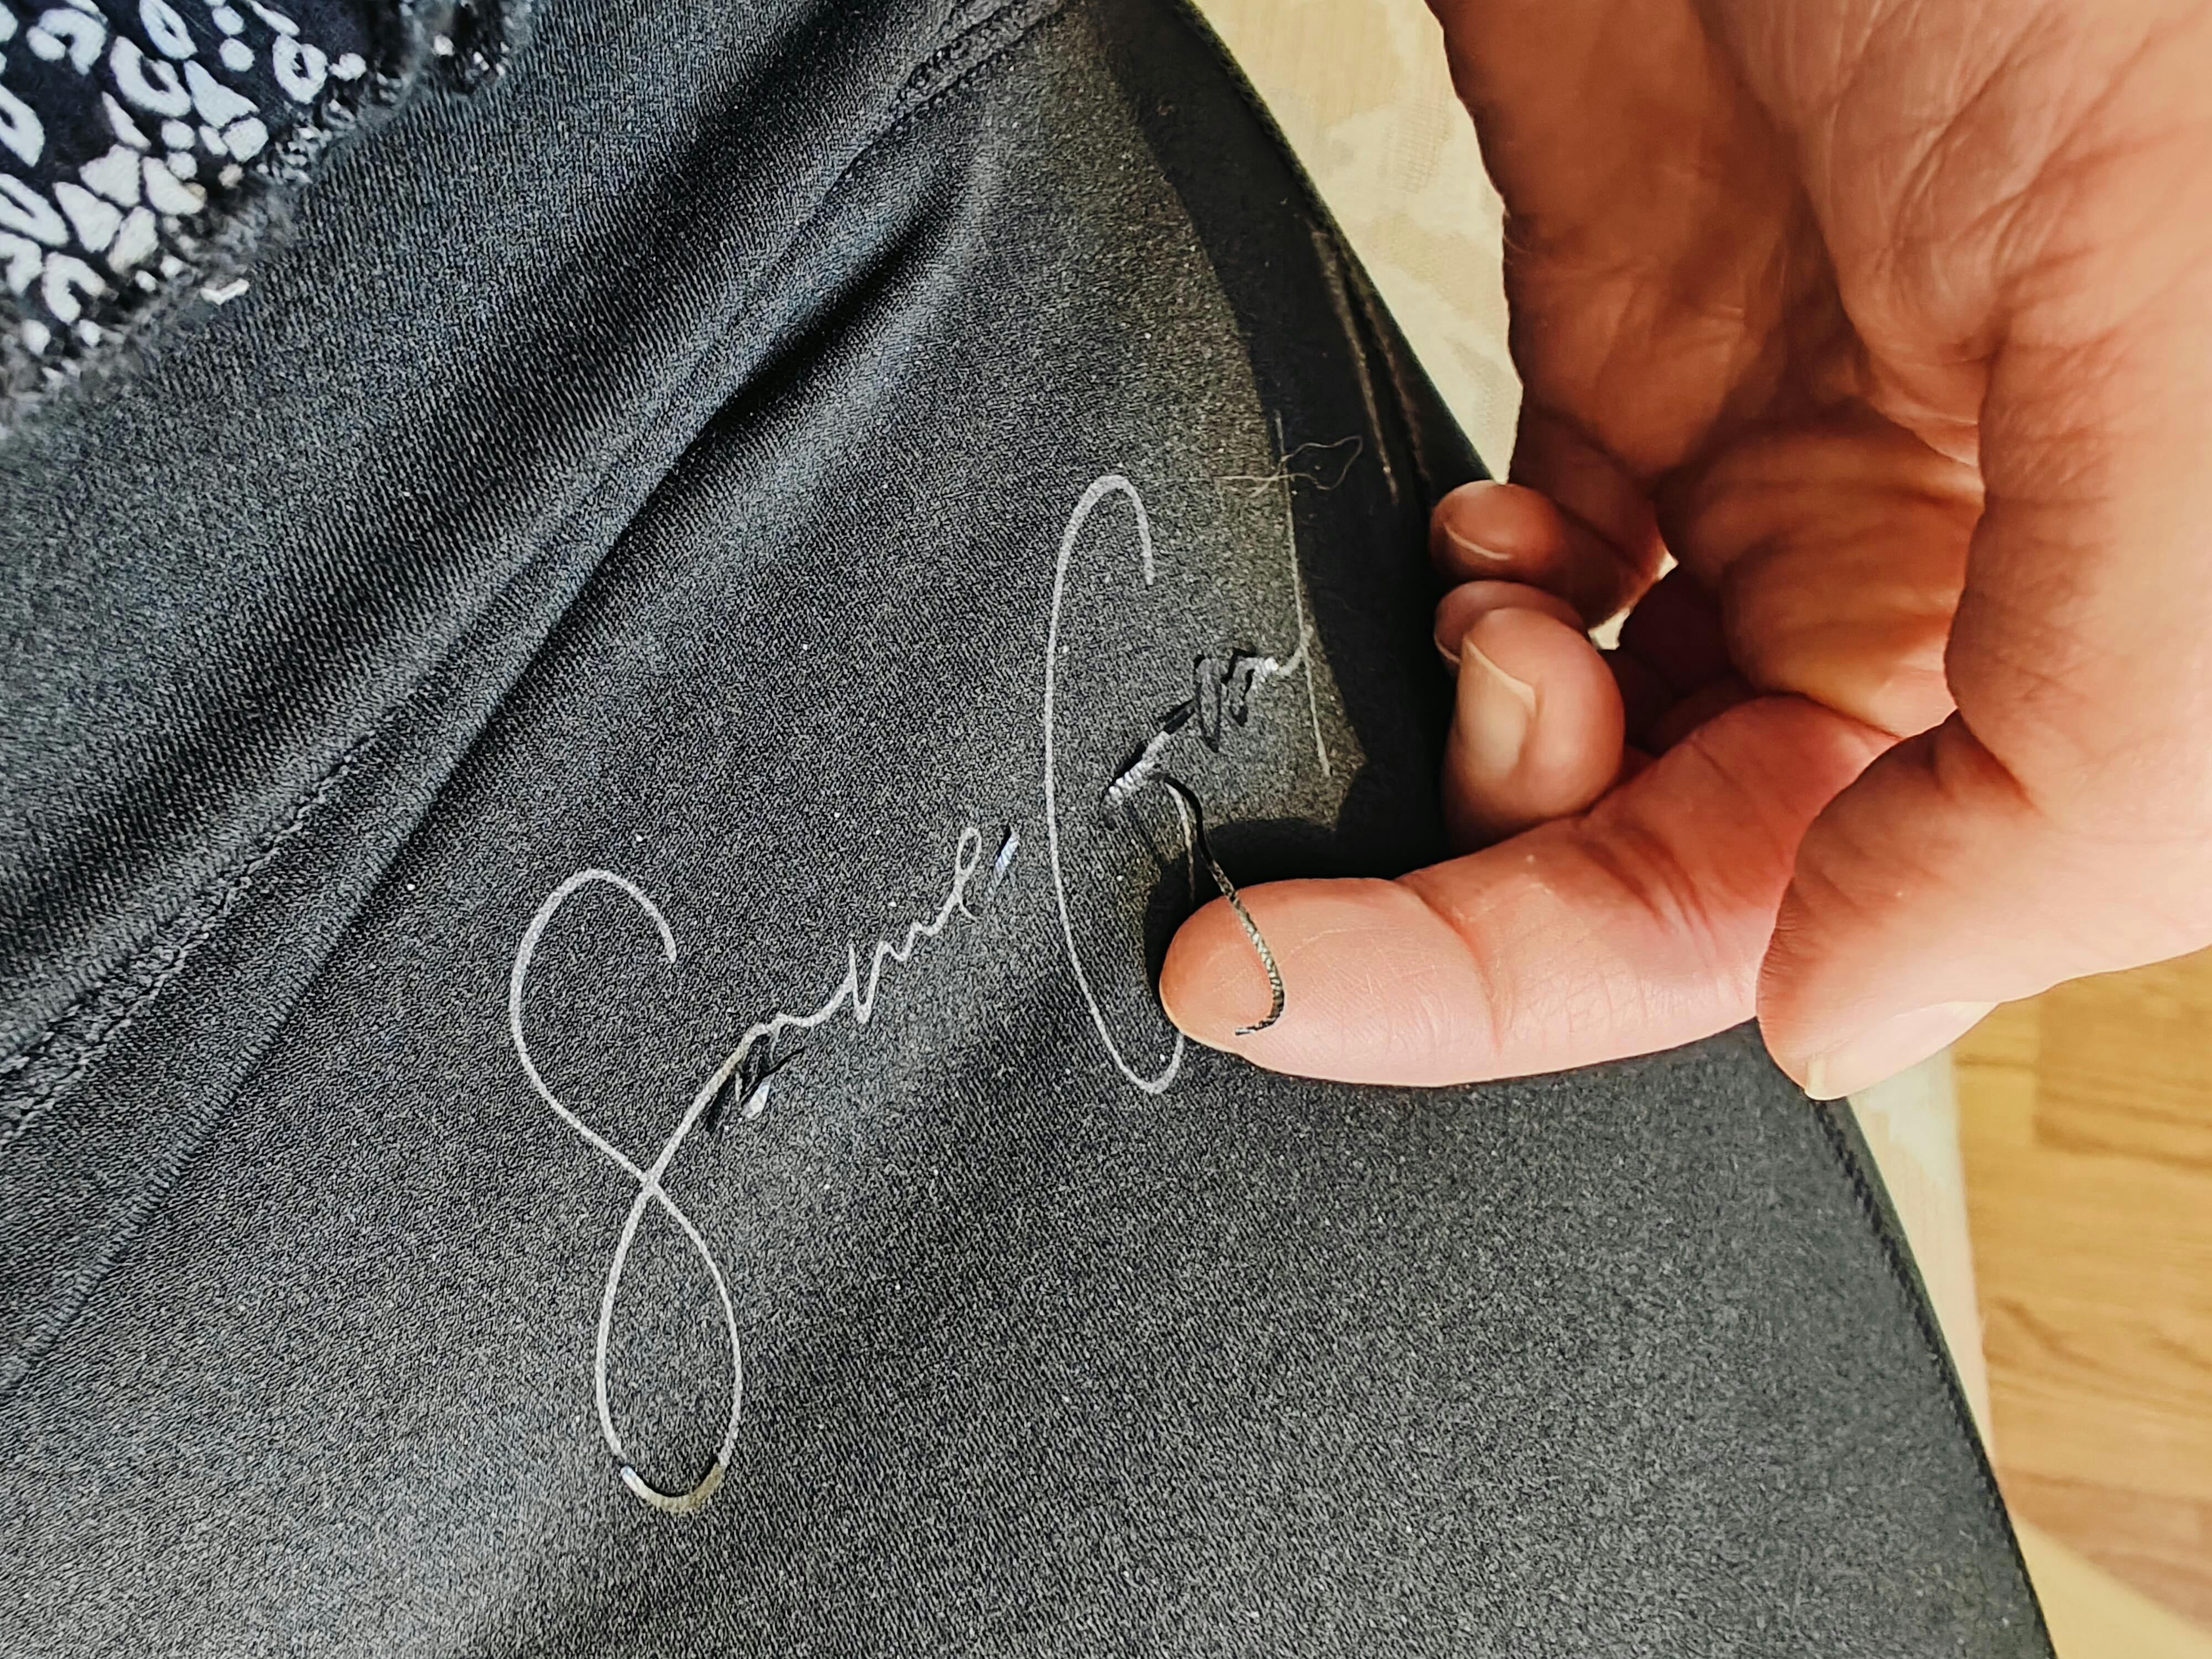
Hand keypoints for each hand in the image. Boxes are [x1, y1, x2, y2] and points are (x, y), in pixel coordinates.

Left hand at [1162, 0, 2211, 1096]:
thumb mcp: (2169, 352)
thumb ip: (2086, 744)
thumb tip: (1831, 1018)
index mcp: (2109, 629)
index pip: (1821, 910)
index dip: (1552, 982)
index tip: (1309, 978)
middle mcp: (1955, 577)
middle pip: (1677, 863)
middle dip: (1476, 909)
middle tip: (1292, 920)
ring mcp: (1797, 472)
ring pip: (1603, 747)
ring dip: (1487, 749)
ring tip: (1488, 619)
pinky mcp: (1657, 363)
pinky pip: (1547, 584)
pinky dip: (1480, 609)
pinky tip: (1483, 551)